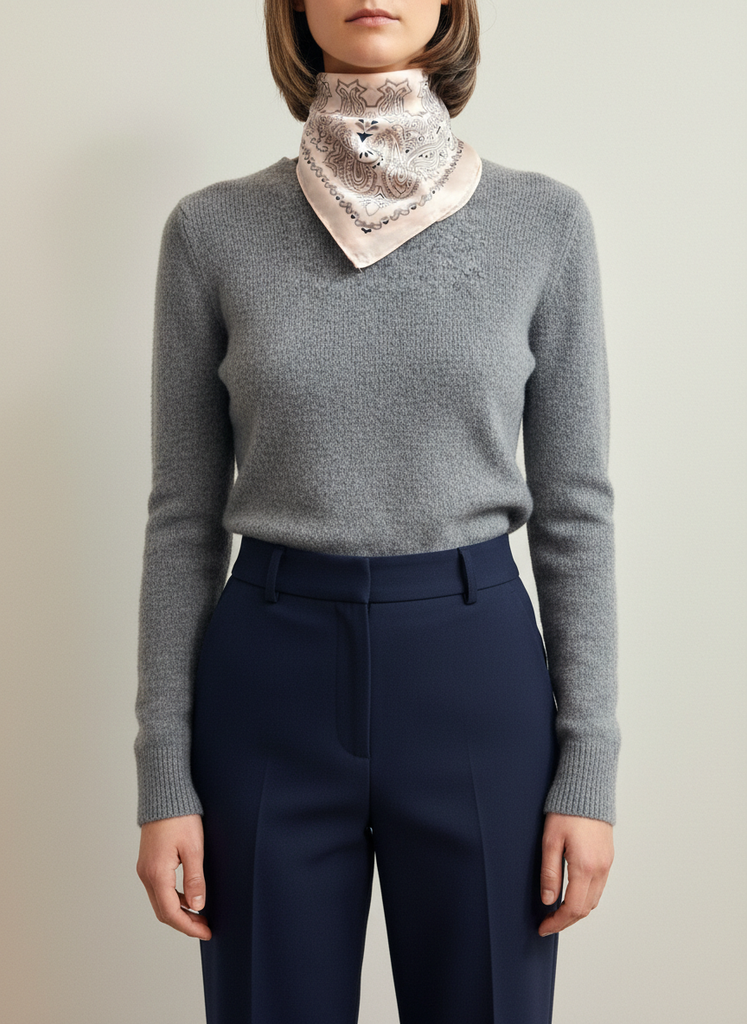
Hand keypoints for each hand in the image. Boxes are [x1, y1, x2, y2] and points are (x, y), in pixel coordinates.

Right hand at [136, 813, 211, 939]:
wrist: (164, 795)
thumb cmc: (180, 818)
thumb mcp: (194, 848)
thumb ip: (195, 879)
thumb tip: (198, 906)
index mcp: (157, 874)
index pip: (171, 912)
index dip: (189, 927)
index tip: (206, 932)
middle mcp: (146, 874)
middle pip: (163, 911)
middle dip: (184, 923)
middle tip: (205, 928)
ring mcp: (145, 869)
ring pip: (160, 901)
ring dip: (179, 911)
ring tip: (201, 914)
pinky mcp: (148, 863)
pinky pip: (159, 889)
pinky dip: (174, 898)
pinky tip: (190, 896)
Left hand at [538, 812, 613, 936]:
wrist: (587, 790)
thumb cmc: (566, 811)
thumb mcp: (550, 841)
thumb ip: (550, 873)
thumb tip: (548, 901)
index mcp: (585, 867)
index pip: (573, 908)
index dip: (558, 922)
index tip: (543, 927)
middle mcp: (600, 869)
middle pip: (586, 909)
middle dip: (566, 920)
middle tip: (547, 923)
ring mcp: (607, 864)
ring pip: (594, 899)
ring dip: (577, 910)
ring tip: (557, 911)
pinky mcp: (608, 858)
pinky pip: (599, 887)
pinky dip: (585, 897)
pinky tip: (571, 893)